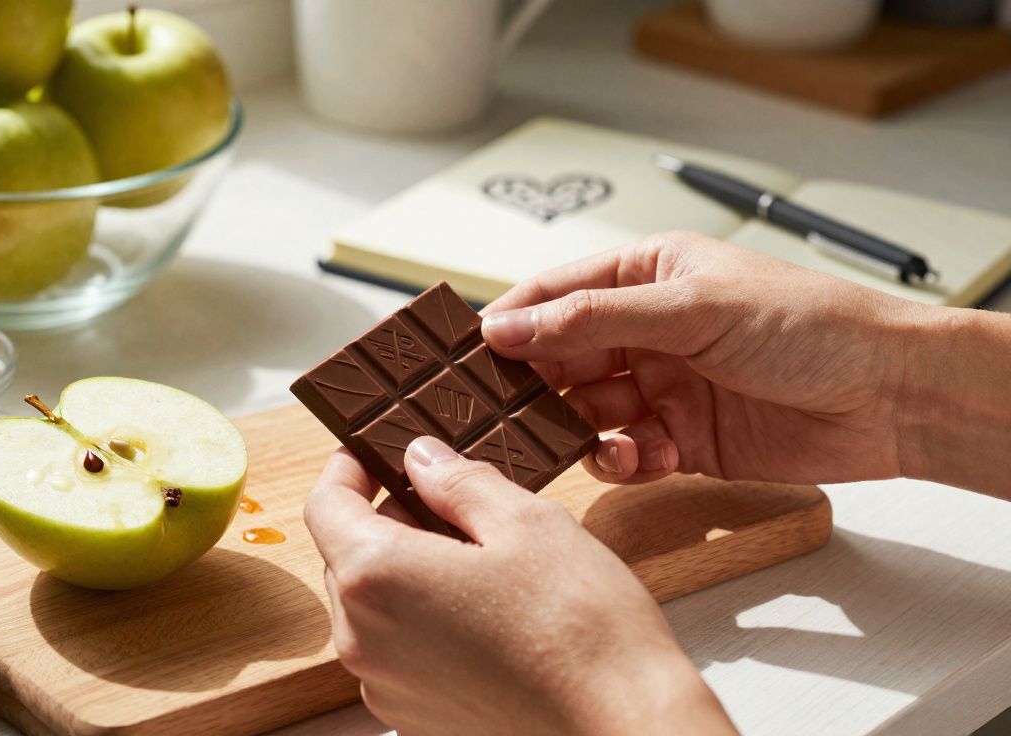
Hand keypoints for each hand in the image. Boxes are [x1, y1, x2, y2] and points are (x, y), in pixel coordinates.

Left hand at [305, 440, 736, 735]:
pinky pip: (395, 648)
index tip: (372, 452)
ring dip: (406, 570)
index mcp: (376, 575)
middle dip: (387, 519)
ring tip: (478, 559)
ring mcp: (383, 684)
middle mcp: (362, 637)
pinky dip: (421, 619)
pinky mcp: (412, 716)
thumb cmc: (580, 628)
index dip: (347, 469)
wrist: (622, 724)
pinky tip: (483, 610)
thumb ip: (459, 482)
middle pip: (345, 555)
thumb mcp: (525, 521)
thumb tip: (421, 459)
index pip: (325, 504)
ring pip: (371, 603)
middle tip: (449, 500)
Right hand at [480, 231, 923, 485]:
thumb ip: (591, 319)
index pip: (555, 294)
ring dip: (579, 427)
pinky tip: (640, 457)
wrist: (890, 395)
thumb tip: (507, 326)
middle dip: (536, 385)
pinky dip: (623, 461)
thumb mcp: (689, 308)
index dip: (512, 323)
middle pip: (562, 358)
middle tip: (505, 412)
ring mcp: (663, 387)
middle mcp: (648, 331)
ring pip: (587, 411)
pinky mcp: (683, 441)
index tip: (469, 355)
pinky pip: (627, 454)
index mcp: (646, 277)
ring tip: (584, 436)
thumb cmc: (808, 324)